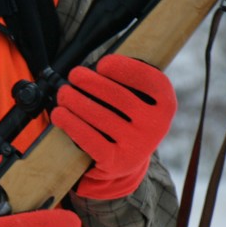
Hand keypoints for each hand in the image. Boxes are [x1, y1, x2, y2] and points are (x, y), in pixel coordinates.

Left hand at [51, 54, 176, 198]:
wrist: (125, 162)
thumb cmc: (127, 120)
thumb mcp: (139, 101)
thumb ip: (128, 82)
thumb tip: (96, 66)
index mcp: (165, 105)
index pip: (150, 80)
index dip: (125, 69)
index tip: (102, 64)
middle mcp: (156, 126)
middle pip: (119, 97)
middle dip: (92, 83)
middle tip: (74, 75)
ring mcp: (137, 146)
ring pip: (101, 117)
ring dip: (76, 101)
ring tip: (63, 93)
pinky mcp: (116, 162)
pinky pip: (90, 139)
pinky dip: (72, 124)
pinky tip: (60, 114)